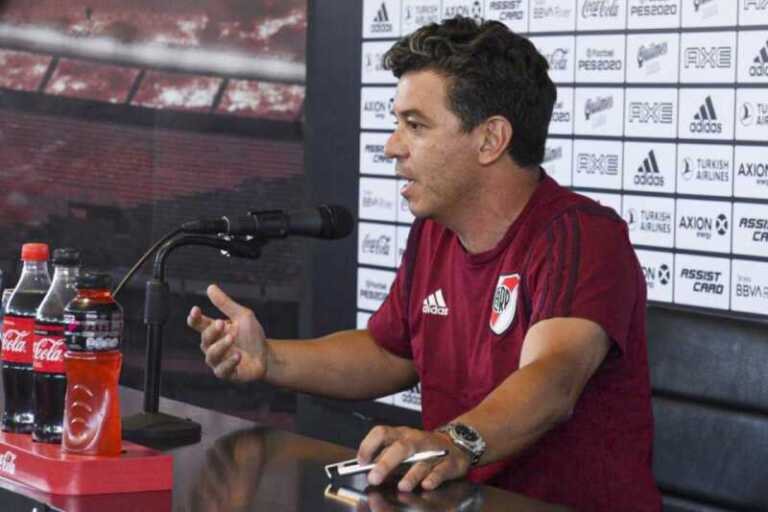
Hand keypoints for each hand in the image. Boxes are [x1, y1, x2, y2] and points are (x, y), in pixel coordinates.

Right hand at [187, 284, 268, 382]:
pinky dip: (229, 362)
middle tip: (221, 323)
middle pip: (205, 339)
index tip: (195, 310)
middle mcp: (213, 346)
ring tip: (231, 338)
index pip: (198, 324)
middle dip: (211, 331)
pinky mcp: (227, 373)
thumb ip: (226, 304)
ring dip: (220, 346)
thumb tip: (210, 287)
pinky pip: (223, 370)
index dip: (194, 318)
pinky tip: (238, 355)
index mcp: (214, 331)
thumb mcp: (242, 316)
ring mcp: (219, 361)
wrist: (267, 356)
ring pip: (212, 355)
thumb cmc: (252, 335)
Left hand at [357, 426, 471, 492]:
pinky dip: (433, 478)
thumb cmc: (423, 447)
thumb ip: (386, 455)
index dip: (369, 445)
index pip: (382, 433)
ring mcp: (433, 451)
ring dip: (411, 474)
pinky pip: (441, 470)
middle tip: (374, 478)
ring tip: (402, 486)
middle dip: (386, 463)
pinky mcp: (449, 463)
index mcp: (402, 434)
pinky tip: (426, 485)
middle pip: (401, 447)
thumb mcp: (404, 446)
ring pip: (422, 461)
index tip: (361, 461)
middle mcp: (416, 440)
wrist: (457, 443)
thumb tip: (366, 468)